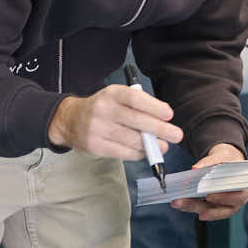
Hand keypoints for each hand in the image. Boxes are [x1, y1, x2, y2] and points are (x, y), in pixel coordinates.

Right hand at [47, 85, 181, 160]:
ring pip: (130, 139)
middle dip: (159, 129)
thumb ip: (137, 106)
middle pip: (135, 120)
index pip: (134, 98)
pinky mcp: (95, 146)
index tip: (169, 114)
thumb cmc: (102, 108)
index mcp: (111, 94)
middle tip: (176, 135)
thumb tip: (163, 121)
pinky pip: (122, 152)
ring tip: (163, 147)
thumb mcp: (116, 98)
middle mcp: (103, 110)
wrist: (71, 120)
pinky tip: (145, 151)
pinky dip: (137, 153)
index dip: (153, 106)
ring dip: (151, 145)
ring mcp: (97, 129)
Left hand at [172, 143, 247, 220]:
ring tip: (178, 203)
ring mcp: (225, 205)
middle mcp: (237, 200)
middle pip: (223, 208)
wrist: (228, 162)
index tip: (208, 196)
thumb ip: (211, 161)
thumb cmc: (228, 159)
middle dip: (204, 206)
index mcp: (245, 187)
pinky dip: (192, 207)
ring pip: (211, 211)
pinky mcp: (214, 206)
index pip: (238, 197)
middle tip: (187, 201)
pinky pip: (204, 209)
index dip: (224, 198)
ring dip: (193, 207)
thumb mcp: (223, 155)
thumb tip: (196, 168)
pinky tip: (180, 204)